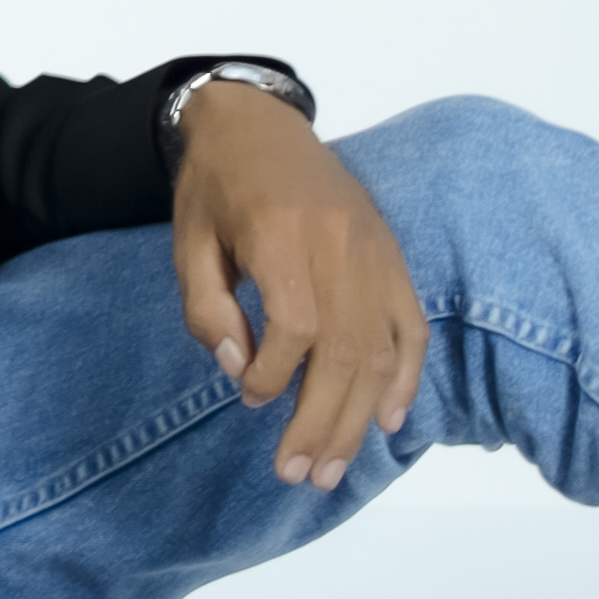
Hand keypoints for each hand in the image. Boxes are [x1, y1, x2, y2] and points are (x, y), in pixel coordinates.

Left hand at [171, 98, 428, 491]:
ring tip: (334, 468)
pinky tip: (389, 420)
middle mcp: (339, 243)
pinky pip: (411, 325)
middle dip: (324, 423)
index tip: (249, 397)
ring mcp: (375, 250)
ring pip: (381, 348)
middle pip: (345, 350)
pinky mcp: (393, 257)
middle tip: (300, 474)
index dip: (274, 375)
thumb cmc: (216, 187)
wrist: (257, 123)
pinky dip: (406, 376)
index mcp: (281, 232)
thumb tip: (238, 367)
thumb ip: (206, 308)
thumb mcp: (188, 241)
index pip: (296, 326)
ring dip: (360, 417)